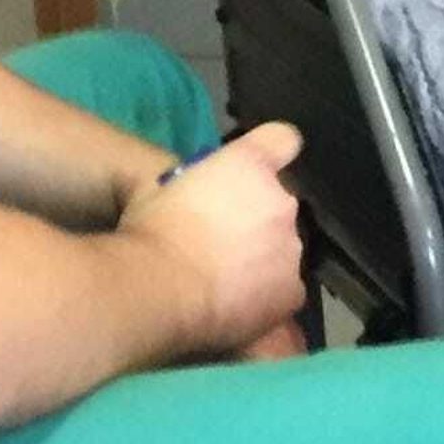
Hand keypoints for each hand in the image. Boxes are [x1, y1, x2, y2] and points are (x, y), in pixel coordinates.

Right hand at [117, 123, 304, 355]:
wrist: (159, 286)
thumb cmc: (151, 230)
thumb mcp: (166, 186)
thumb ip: (200, 182)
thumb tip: (201, 194)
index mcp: (251, 163)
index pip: (282, 139)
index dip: (272, 154)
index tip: (257, 171)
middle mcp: (281, 200)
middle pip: (280, 203)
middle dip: (259, 218)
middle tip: (223, 240)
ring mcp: (291, 246)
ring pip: (284, 248)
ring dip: (264, 257)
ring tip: (228, 280)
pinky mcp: (291, 289)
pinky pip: (285, 288)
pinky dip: (268, 295)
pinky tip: (239, 304)